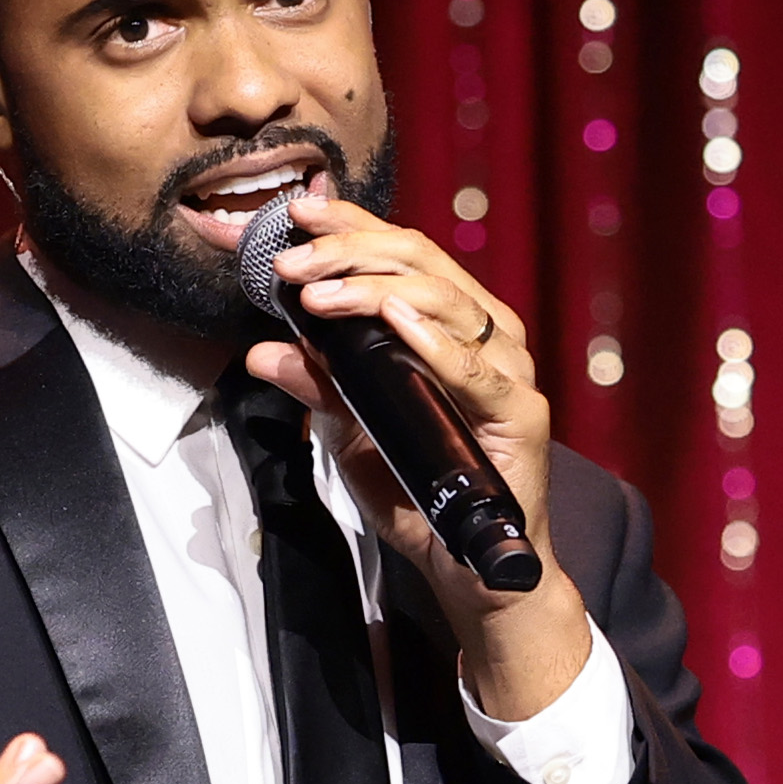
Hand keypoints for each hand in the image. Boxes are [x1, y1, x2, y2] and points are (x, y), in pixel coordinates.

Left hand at [240, 189, 591, 716]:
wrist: (472, 570)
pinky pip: (474, 368)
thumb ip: (319, 387)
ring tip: (317, 291)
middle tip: (289, 260)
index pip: (402, 255)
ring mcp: (509, 371)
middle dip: (348, 252)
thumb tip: (262, 352)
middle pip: (421, 265)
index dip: (350, 225)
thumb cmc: (423, 494)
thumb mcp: (352, 435)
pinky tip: (395, 317)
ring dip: (372, 289)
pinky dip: (433, 340)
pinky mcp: (520, 413)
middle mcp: (486, 336)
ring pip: (444, 301)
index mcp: (452, 326)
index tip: (294, 214)